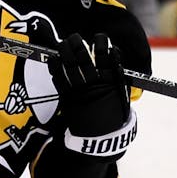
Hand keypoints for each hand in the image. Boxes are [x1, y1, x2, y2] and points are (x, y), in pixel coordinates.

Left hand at [49, 30, 135, 158]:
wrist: (100, 139)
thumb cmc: (113, 117)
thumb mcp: (121, 97)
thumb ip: (118, 77)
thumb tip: (114, 55)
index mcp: (111, 82)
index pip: (106, 57)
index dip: (102, 44)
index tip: (100, 37)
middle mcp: (95, 84)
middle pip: (84, 57)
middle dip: (78, 44)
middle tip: (74, 37)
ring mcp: (80, 90)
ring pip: (70, 65)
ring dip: (66, 51)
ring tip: (65, 43)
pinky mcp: (67, 98)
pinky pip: (59, 78)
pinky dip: (56, 67)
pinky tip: (55, 59)